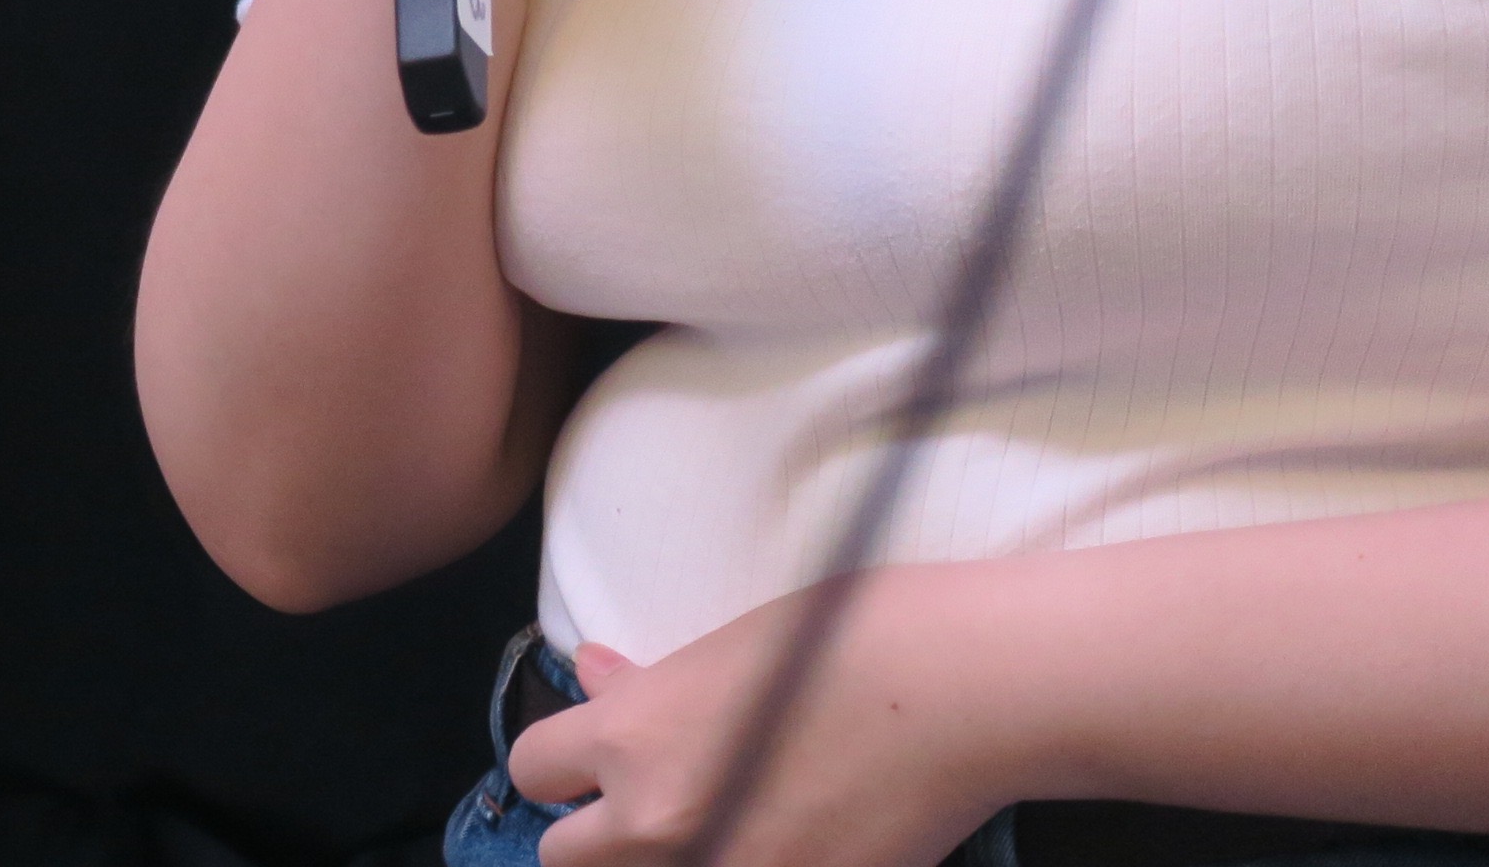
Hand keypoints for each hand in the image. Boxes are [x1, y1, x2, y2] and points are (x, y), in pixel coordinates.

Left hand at [506, 589, 1007, 866]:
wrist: (956, 695)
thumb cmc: (839, 644)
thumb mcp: (718, 651)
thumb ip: (644, 688)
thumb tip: (591, 675)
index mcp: (628, 741)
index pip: (533, 769)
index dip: (565, 764)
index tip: (595, 762)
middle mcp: (657, 821)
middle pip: (566, 856)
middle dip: (598, 831)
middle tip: (647, 806)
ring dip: (657, 858)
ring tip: (706, 826)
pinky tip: (772, 845)